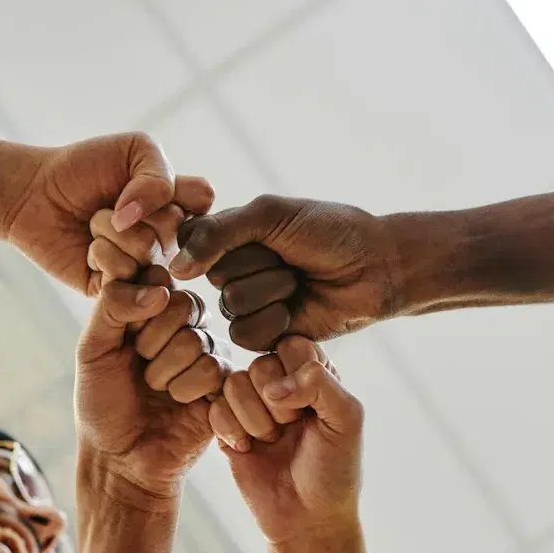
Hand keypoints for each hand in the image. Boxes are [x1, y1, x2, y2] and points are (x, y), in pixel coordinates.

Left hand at [0, 132, 213, 295]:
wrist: (35, 194)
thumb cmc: (84, 168)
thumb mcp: (133, 149)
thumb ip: (159, 175)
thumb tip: (142, 219)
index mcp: (179, 204)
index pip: (202, 200)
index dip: (172, 190)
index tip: (146, 185)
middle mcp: (169, 239)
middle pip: (174, 227)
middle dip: (132, 209)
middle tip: (110, 205)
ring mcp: (146, 266)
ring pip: (148, 252)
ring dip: (110, 230)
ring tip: (94, 225)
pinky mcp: (121, 290)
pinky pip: (125, 277)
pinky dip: (100, 254)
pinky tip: (88, 250)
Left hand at [75, 269, 228, 509]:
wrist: (121, 458)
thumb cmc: (102, 403)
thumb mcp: (92, 350)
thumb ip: (112, 307)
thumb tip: (158, 289)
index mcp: (150, 307)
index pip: (157, 277)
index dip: (136, 309)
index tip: (122, 337)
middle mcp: (182, 324)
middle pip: (183, 304)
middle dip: (151, 343)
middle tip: (140, 366)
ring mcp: (206, 351)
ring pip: (196, 339)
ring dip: (165, 373)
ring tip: (156, 390)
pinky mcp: (224, 381)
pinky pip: (212, 368)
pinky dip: (185, 390)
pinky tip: (177, 402)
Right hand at [169, 196, 398, 350]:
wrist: (377, 267)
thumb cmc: (330, 231)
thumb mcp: (272, 216)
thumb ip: (219, 234)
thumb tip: (176, 268)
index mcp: (231, 233)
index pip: (189, 239)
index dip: (213, 241)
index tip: (254, 232)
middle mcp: (234, 268)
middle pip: (213, 276)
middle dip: (258, 265)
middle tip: (290, 258)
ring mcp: (250, 302)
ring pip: (230, 307)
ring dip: (271, 292)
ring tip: (299, 282)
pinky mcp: (267, 335)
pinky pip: (246, 336)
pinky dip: (276, 321)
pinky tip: (299, 309)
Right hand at [208, 337, 363, 544]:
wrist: (307, 519)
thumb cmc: (334, 469)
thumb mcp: (347, 420)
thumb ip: (320, 383)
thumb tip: (273, 385)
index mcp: (312, 372)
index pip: (292, 345)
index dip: (297, 377)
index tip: (311, 410)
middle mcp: (280, 382)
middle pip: (259, 364)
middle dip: (276, 405)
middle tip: (291, 430)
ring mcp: (250, 404)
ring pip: (234, 384)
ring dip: (254, 420)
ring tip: (270, 441)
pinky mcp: (225, 425)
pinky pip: (213, 408)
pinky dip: (231, 431)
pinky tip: (247, 450)